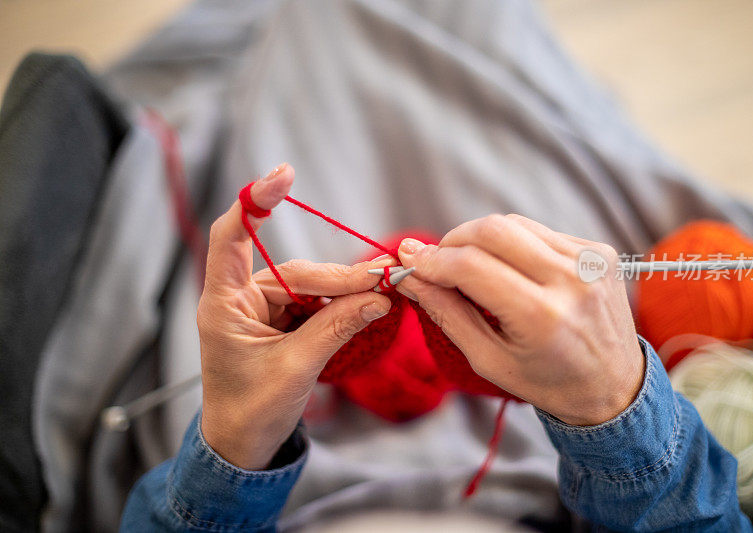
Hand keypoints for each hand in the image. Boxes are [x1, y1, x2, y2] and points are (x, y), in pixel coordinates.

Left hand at [197, 164, 393, 468]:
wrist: (243, 445)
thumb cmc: (253, 411)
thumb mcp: (297, 369)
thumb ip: (337, 328)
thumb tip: (380, 298)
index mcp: (224, 304)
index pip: (230, 237)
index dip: (253, 202)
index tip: (283, 175)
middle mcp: (240, 298)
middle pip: (294, 269)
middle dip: (340, 276)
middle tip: (385, 279)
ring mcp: (261, 308)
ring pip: (309, 285)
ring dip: (345, 289)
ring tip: (384, 292)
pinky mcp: (279, 319)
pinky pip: (314, 301)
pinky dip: (340, 304)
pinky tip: (367, 305)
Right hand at [396, 215, 643, 425]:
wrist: (614, 386)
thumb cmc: (547, 381)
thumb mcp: (488, 360)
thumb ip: (447, 314)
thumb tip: (411, 277)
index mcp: (542, 316)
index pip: (471, 266)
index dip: (433, 260)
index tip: (409, 260)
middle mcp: (570, 280)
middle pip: (492, 230)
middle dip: (452, 240)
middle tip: (436, 261)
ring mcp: (589, 261)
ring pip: (514, 224)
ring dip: (481, 239)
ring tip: (472, 267)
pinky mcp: (599, 250)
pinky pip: (539, 230)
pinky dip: (513, 244)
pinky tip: (511, 269)